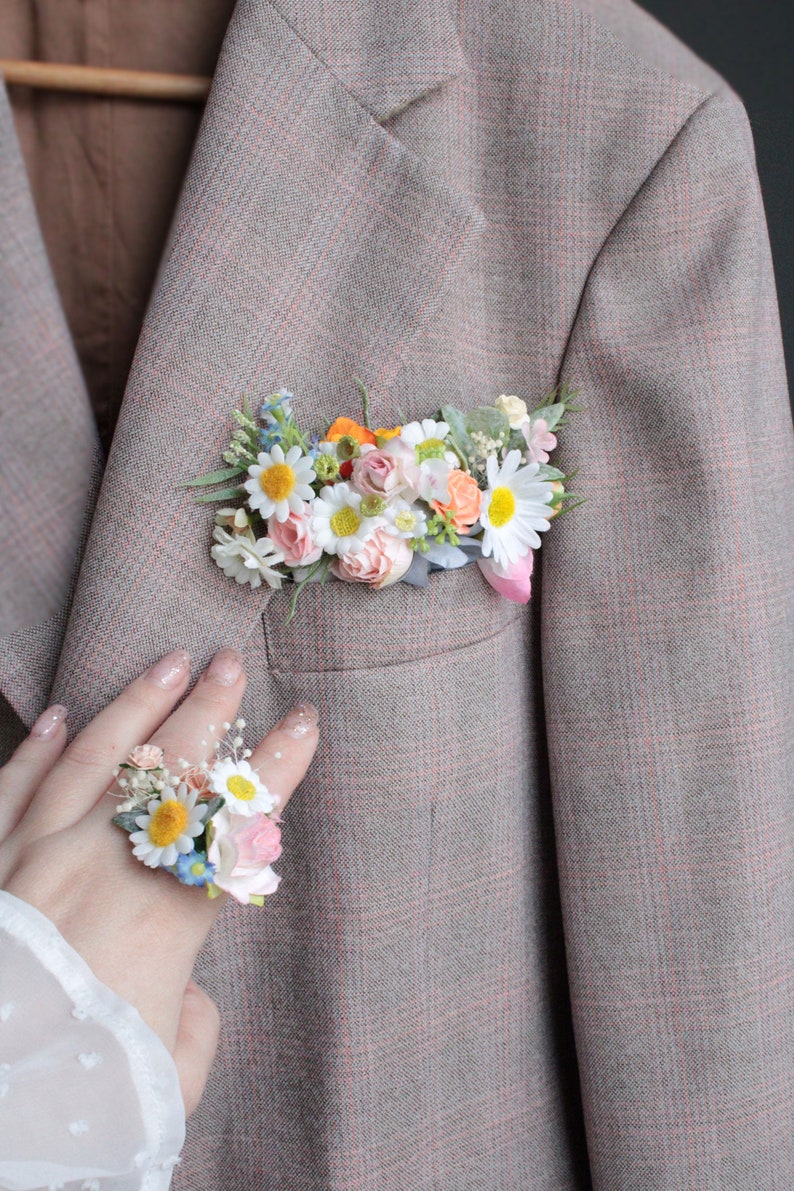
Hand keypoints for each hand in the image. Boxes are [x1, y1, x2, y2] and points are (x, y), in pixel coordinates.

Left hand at [0, 647, 317, 1114]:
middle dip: (208, 712)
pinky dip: (37, 748)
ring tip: (166, 663)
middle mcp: (99, 868)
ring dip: (134, 705)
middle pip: (168, 769)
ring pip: (93, 757)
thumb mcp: (172, 1073)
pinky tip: (58, 714)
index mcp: (161, 917)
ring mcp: (32, 858)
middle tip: (231, 664)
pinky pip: (11, 789)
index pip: (236, 821)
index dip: (277, 768)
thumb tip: (181, 991)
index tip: (305, 721)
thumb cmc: (82, 1100)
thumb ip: (192, 1018)